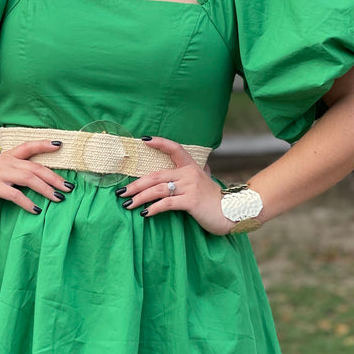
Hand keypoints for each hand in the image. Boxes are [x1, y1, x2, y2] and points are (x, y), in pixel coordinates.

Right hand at [0, 139, 73, 214]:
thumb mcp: (4, 173)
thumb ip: (20, 172)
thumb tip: (46, 181)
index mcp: (10, 156)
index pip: (29, 146)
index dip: (44, 144)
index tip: (61, 145)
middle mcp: (6, 162)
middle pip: (36, 167)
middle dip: (54, 177)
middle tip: (69, 187)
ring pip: (28, 179)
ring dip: (45, 189)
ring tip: (58, 198)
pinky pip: (14, 194)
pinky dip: (27, 202)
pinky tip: (36, 210)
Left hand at [116, 136, 234, 235]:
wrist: (232, 213)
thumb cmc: (215, 200)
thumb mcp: (204, 182)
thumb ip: (193, 175)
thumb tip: (181, 175)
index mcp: (191, 167)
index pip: (175, 148)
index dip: (159, 143)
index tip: (143, 140)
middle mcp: (189, 174)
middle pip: (156, 176)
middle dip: (136, 184)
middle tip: (121, 192)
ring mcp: (190, 187)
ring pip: (158, 190)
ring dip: (140, 197)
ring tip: (127, 204)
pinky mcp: (191, 201)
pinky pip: (167, 203)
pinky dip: (154, 208)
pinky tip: (145, 213)